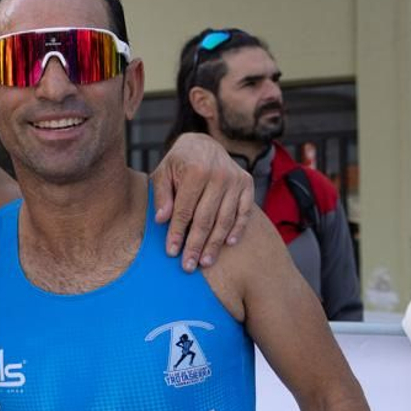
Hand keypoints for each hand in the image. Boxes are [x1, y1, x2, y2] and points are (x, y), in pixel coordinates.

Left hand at [151, 132, 253, 270]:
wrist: (203, 144)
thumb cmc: (179, 162)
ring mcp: (236, 180)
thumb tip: (162, 220)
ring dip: (215, 243)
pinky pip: (244, 212)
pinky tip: (228, 245)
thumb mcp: (163, 172)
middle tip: (188, 266)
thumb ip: (161, 195)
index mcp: (196, 170)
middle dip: (196, 245)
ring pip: (225, 219)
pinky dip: (237, 229)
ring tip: (205, 262)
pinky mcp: (248, 184)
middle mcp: (219, 175)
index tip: (171, 252)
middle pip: (206, 218)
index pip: (185, 210)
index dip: (177, 233)